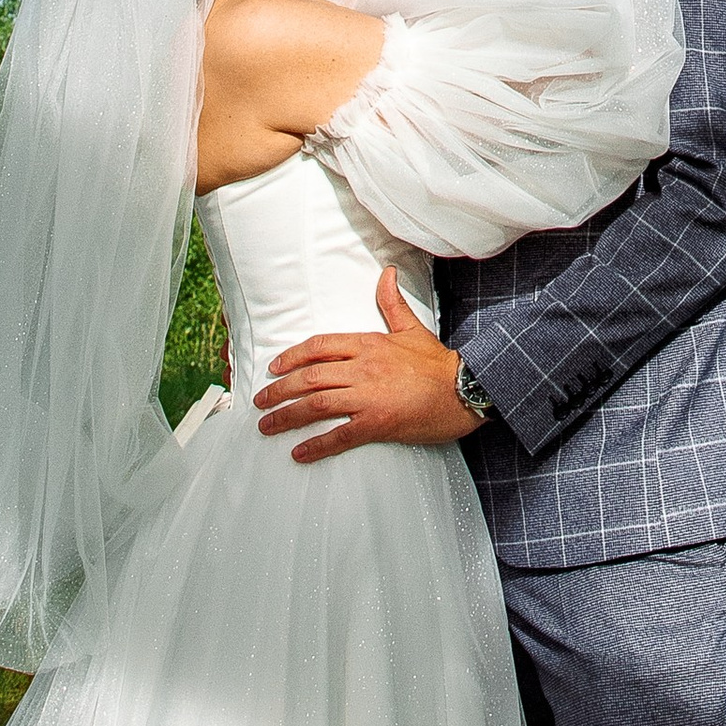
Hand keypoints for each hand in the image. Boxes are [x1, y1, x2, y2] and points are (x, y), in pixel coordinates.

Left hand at [253, 267, 480, 461]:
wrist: (465, 390)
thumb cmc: (439, 363)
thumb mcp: (412, 328)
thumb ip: (392, 303)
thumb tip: (386, 273)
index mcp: (369, 344)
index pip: (320, 346)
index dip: (292, 357)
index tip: (274, 368)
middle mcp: (363, 368)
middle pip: (310, 376)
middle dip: (280, 389)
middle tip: (260, 401)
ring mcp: (369, 396)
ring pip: (317, 404)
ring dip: (287, 416)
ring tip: (268, 426)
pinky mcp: (378, 423)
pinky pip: (340, 436)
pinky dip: (317, 445)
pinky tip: (300, 453)